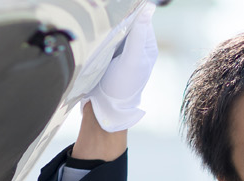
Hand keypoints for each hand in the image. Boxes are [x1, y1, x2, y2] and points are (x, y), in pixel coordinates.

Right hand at [90, 5, 157, 131]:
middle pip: (128, 22)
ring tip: (97, 24)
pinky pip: (105, 37)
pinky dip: (100, 34)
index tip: (115, 8)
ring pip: (115, 28)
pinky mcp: (107, 54)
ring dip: (107, 25)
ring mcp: (121, 50)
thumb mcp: (132, 59)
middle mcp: (136, 46)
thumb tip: (149, 7)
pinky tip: (94, 34)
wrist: (103, 107)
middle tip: (103, 14)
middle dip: (117, 17)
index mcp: (147, 46)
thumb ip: (139, 34)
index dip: (130, 11)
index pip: (141, 19)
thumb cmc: (121, 86)